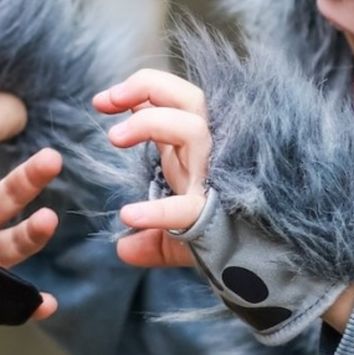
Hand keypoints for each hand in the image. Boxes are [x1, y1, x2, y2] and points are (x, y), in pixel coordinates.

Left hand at [94, 70, 210, 269]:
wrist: (252, 266)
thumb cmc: (217, 238)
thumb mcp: (177, 228)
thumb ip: (151, 232)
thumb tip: (124, 248)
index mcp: (194, 150)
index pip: (175, 98)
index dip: (141, 88)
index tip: (100, 100)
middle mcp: (208, 156)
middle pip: (191, 99)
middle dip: (149, 89)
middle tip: (107, 103)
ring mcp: (213, 180)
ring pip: (194, 129)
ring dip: (151, 123)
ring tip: (114, 137)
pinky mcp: (214, 213)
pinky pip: (186, 207)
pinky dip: (157, 212)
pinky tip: (130, 216)